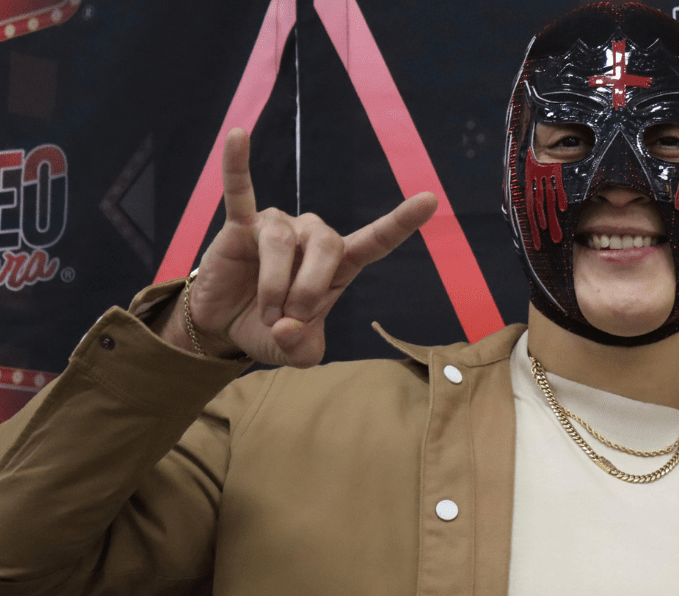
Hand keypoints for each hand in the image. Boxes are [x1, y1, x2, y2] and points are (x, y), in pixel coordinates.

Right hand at [159, 128, 436, 366]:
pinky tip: (238, 136)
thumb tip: (286, 329)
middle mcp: (314, 237)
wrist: (225, 328)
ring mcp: (279, 227)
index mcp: (339, 265)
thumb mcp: (295, 352)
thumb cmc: (270, 332)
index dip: (401, 221)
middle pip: (329, 246)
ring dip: (274, 287)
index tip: (430, 199)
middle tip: (288, 321)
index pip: (376, 240)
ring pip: (283, 245)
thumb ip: (301, 348)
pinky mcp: (240, 226)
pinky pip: (240, 192)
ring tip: (266, 313)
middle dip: (308, 290)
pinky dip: (238, 167)